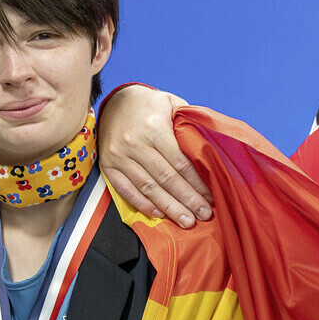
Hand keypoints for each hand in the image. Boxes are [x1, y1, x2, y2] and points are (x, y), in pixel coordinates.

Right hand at [99, 84, 208, 226]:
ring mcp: (118, 155)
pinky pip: (125, 190)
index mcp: (153, 127)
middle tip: (203, 216)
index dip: (196, 183)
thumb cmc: (149, 104)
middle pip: (166, 179)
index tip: (210, 197)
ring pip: (148, 188)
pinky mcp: (107, 165)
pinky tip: (159, 214)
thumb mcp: (172, 104)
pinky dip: (143, 204)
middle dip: (187, 200)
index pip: (180, 163)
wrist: (115, 99)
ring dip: (169, 207)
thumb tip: (211, 149)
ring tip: (186, 220)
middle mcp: (134, 143)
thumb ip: (190, 124)